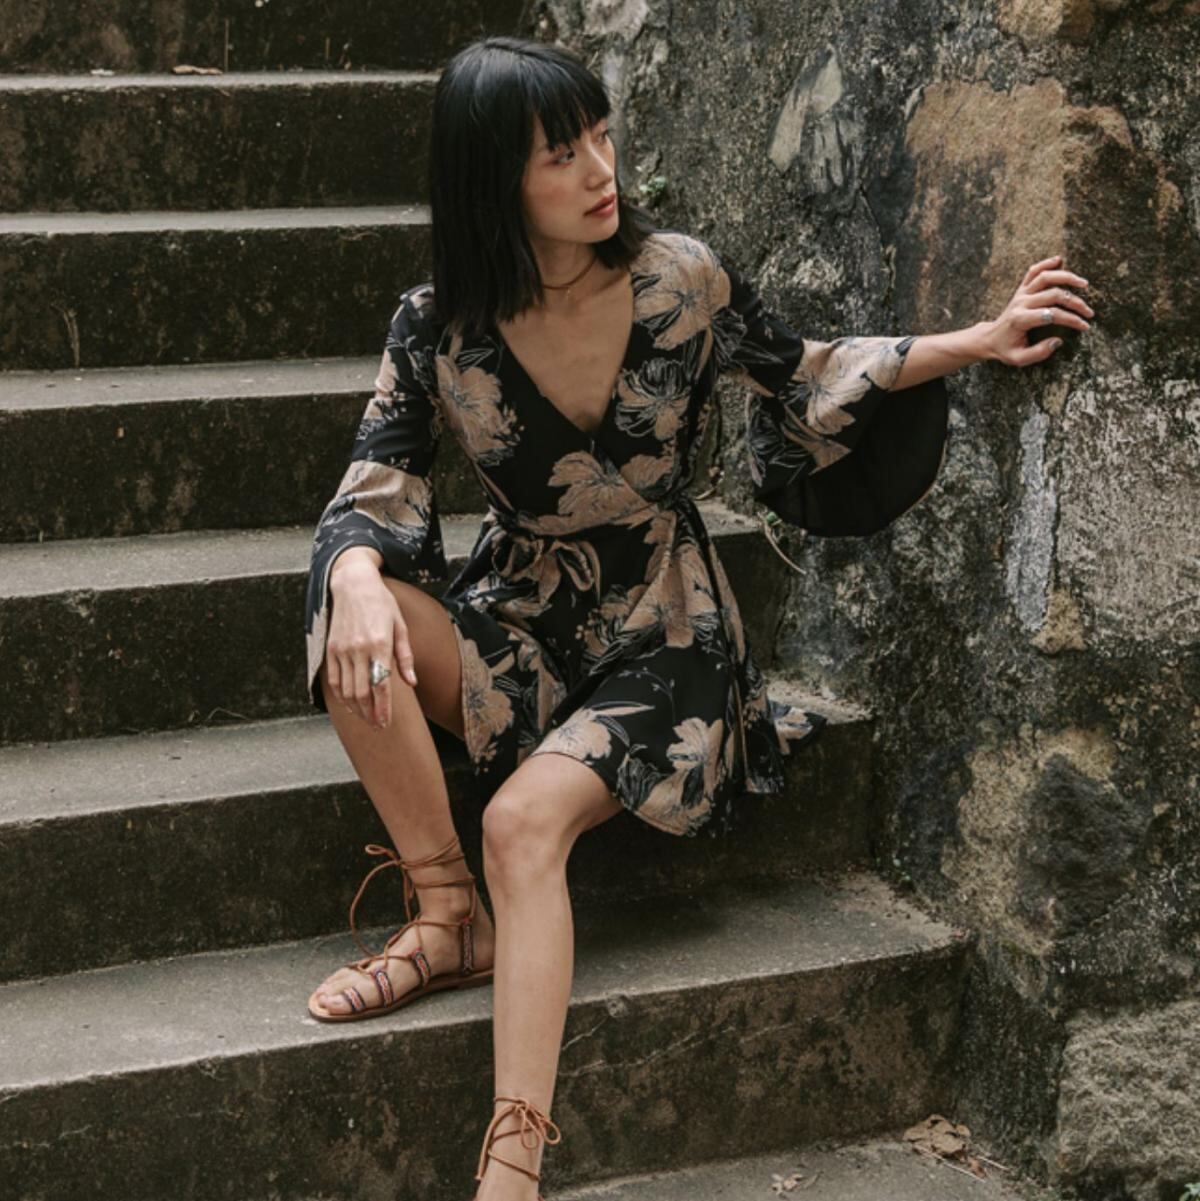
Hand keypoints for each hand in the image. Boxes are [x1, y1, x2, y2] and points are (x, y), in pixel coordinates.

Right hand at [325, 555, 418, 729]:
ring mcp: (342, 650)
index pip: (381, 685)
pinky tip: (351, 704)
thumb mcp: (400, 626)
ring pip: (347, 690)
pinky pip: (335, 680)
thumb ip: (405, 656)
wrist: (353, 584)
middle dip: (370, 714)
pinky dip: (341, 697)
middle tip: (378, 726)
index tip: (386, 723)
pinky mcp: (331, 649)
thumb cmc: (381, 603)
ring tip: (367, 719)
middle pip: (362, 693)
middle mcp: (359, 649)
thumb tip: (412, 682)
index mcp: (380, 644)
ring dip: (357, 709)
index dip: (383, 709)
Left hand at [982, 255, 1092, 366]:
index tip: (1084, 326)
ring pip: (1045, 277)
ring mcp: (1020, 294)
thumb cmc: (1005, 349)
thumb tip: (1058, 341)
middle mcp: (1021, 303)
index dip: (1071, 320)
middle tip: (1088, 312)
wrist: (989, 338)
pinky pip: (1033, 272)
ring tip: (1084, 284)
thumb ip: (1039, 352)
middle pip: (1053, 295)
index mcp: (1020, 320)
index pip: (1052, 315)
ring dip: (1066, 278)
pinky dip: (1046, 264)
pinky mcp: (1021, 289)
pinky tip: (1059, 260)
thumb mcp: (1019, 358)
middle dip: (1075, 302)